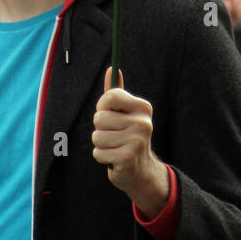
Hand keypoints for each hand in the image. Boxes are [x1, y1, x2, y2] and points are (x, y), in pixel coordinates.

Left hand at [92, 68, 168, 218]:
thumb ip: (115, 94)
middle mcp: (143, 122)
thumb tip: (111, 69)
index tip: (110, 115)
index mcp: (142, 108)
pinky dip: (102, 157)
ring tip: (114, 147)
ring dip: (100, 144)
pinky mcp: (128, 158)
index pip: (110, 96)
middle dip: (100, 129)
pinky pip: (98, 153)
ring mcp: (137, 141)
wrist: (141, 170)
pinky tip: (114, 158)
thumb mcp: (123, 114)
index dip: (103, 106)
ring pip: (97, 137)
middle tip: (114, 135)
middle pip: (99, 118)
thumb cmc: (127, 137)